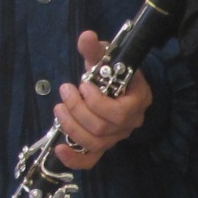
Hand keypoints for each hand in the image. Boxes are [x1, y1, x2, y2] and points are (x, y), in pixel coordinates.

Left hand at [54, 29, 152, 169]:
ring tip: (59, 108)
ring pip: (95, 143)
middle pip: (102, 128)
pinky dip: (75, 159)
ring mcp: (116, 137)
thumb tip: (86, 36)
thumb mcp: (106, 59)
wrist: (118, 86)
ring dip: (71, 126)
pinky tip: (59, 149)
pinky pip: (91, 160)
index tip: (83, 84)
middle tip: (65, 91)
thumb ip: (95, 50)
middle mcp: (130, 124)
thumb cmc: (114, 73)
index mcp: (137, 101)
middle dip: (77, 110)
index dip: (96, 102)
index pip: (118, 113)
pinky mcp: (102, 146)